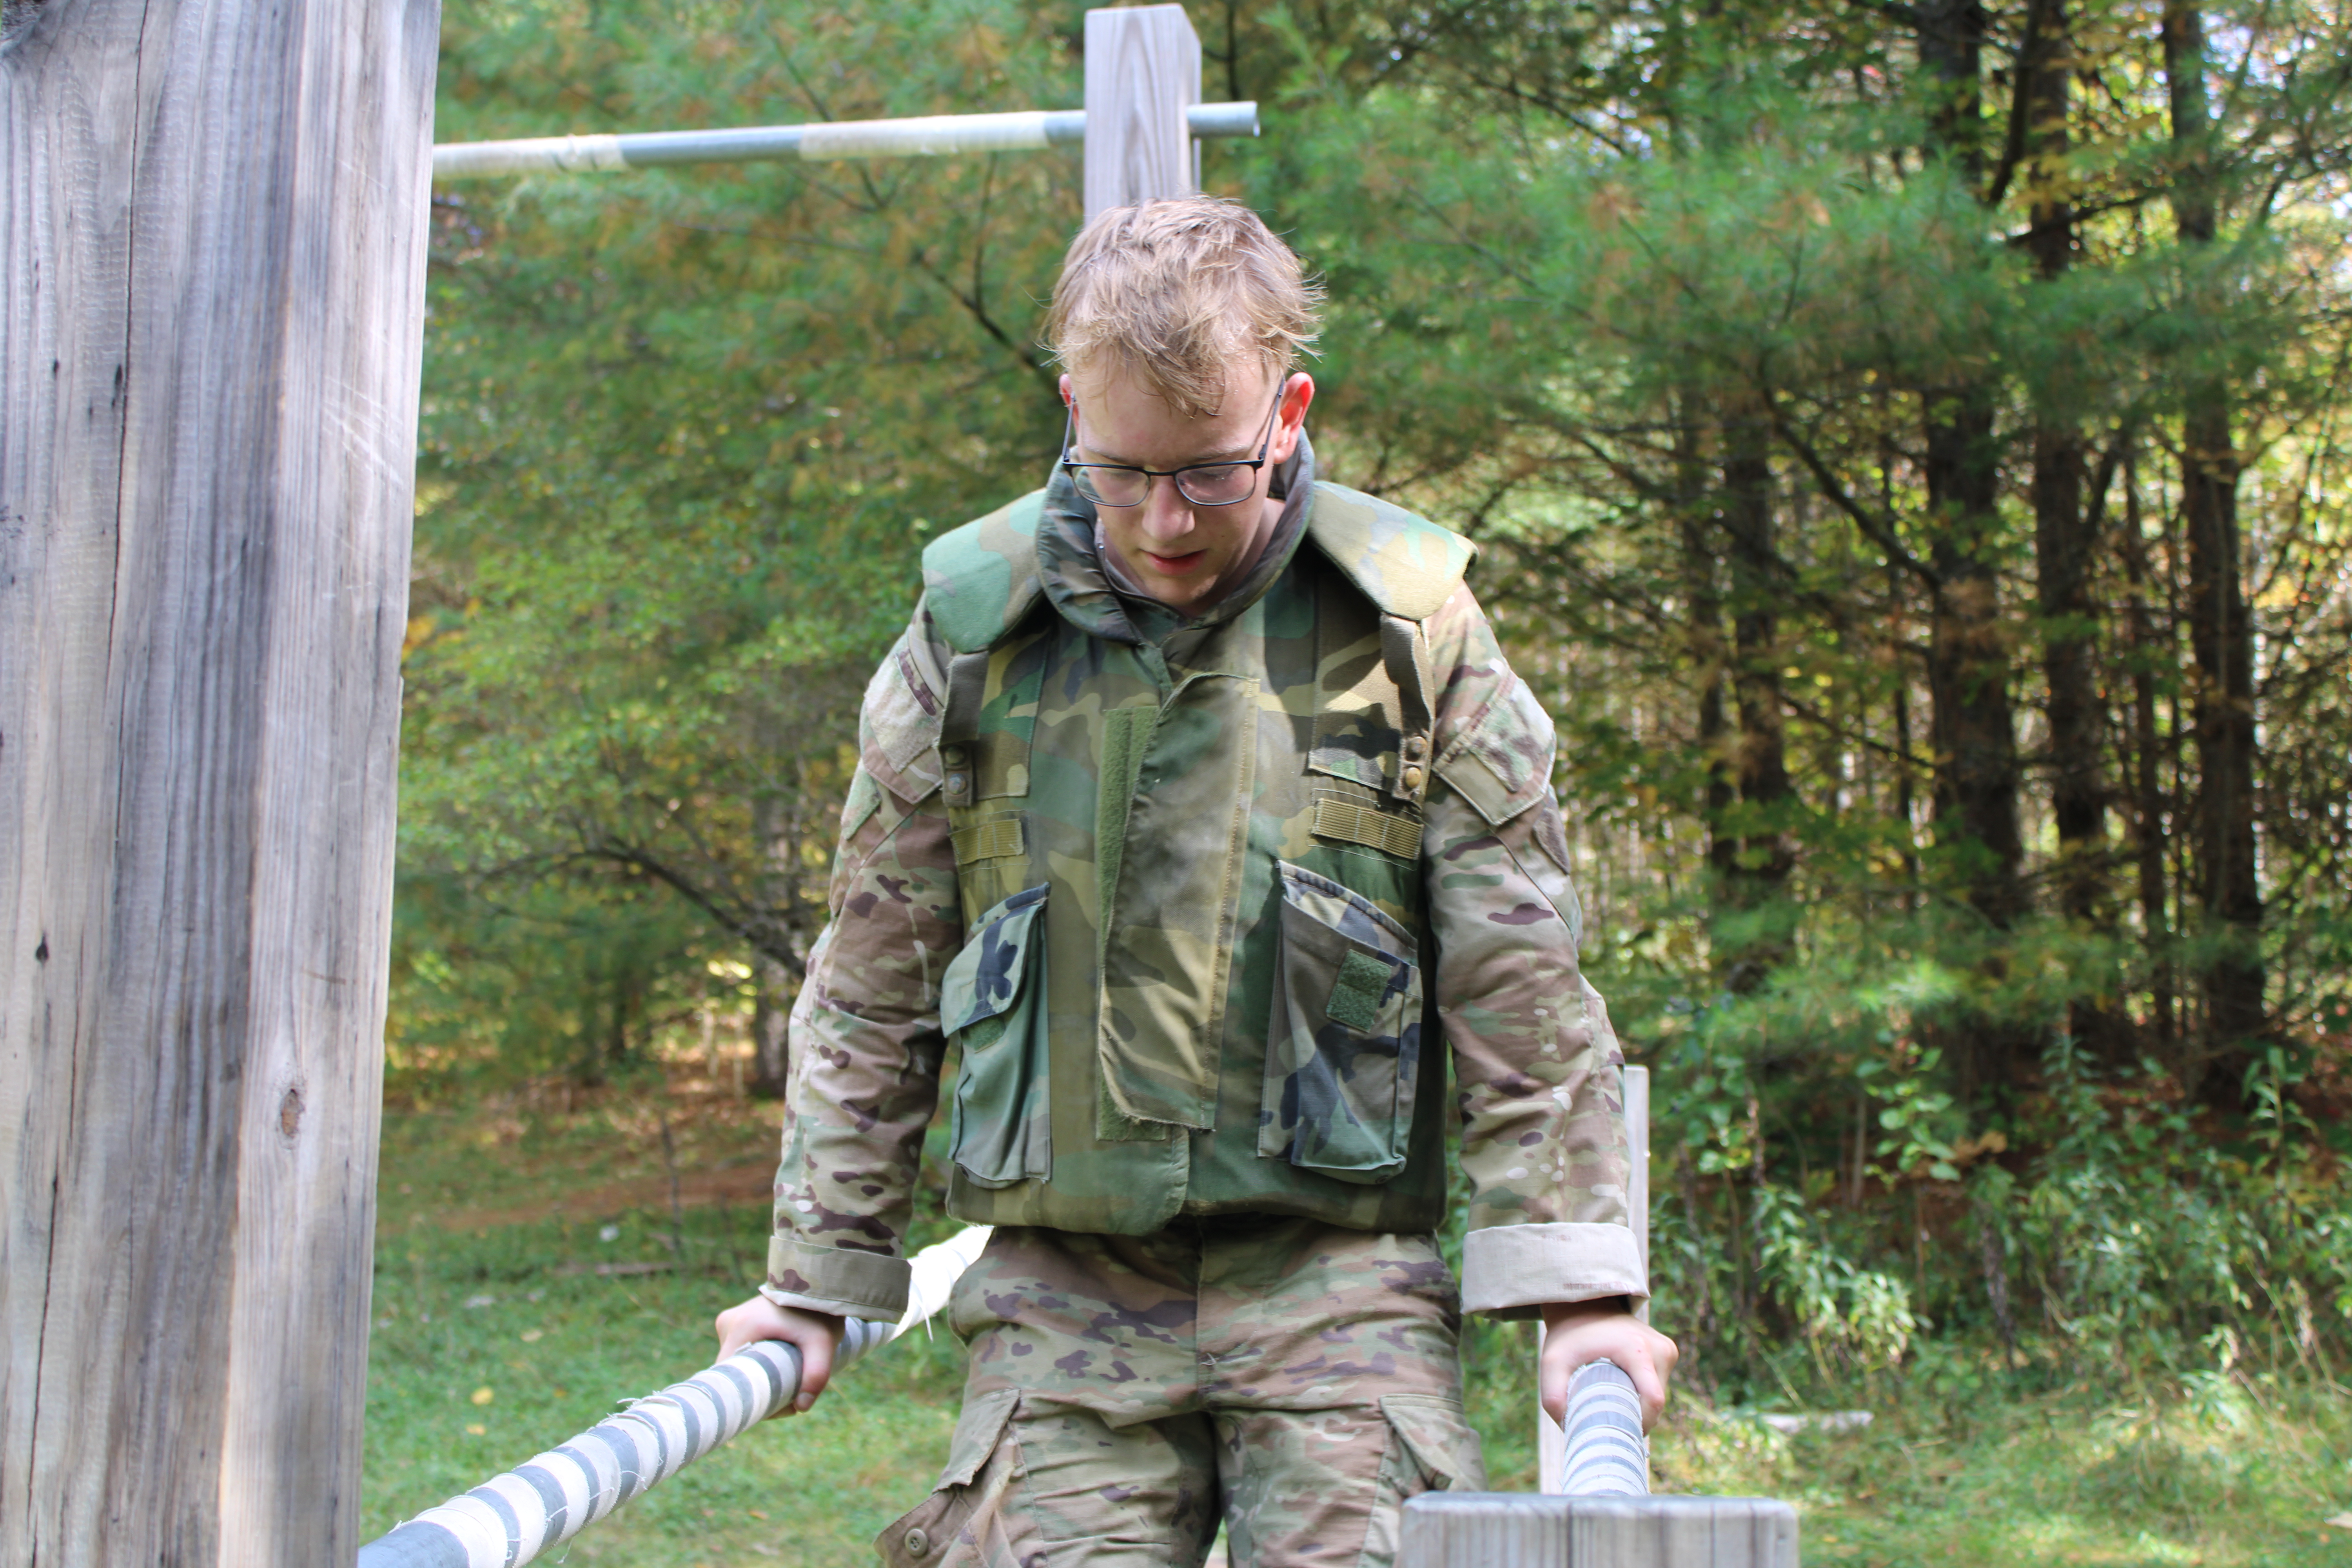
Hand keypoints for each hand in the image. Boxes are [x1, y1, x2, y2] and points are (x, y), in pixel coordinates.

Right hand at [714, 1295, 845, 1416]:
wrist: (817, 1281)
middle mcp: (727, 1324)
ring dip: (759, 1377)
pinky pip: (742, 1351)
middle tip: (789, 1400)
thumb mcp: (822, 1342)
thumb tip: (802, 1408)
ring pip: (739, 1364)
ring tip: (789, 1383)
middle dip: (760, 1390)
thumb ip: (816, 1374)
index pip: (731, 1379)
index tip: (775, 1409)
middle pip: (735, 1373)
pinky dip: (758, 1363)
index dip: (751, 1400)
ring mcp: (730, 1321)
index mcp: (738, 1329)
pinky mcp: (738, 1321)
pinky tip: (779, 1369)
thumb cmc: (818, 1311)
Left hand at [1538, 1299, 1678, 1431]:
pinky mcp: (1667, 1351)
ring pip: (1659, 1396)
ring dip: (1640, 1407)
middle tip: (1608, 1420)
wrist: (1586, 1304)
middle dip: (1636, 1418)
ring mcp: (1666, 1349)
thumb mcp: (1553, 1361)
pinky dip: (1643, 1394)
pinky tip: (1624, 1391)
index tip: (1615, 1430)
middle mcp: (1660, 1348)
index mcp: (1637, 1349)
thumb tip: (1566, 1425)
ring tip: (1614, 1403)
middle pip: (1656, 1403)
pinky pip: (1658, 1385)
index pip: (1653, 1400)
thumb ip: (1552, 1394)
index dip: (1639, 1423)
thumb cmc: (1570, 1336)